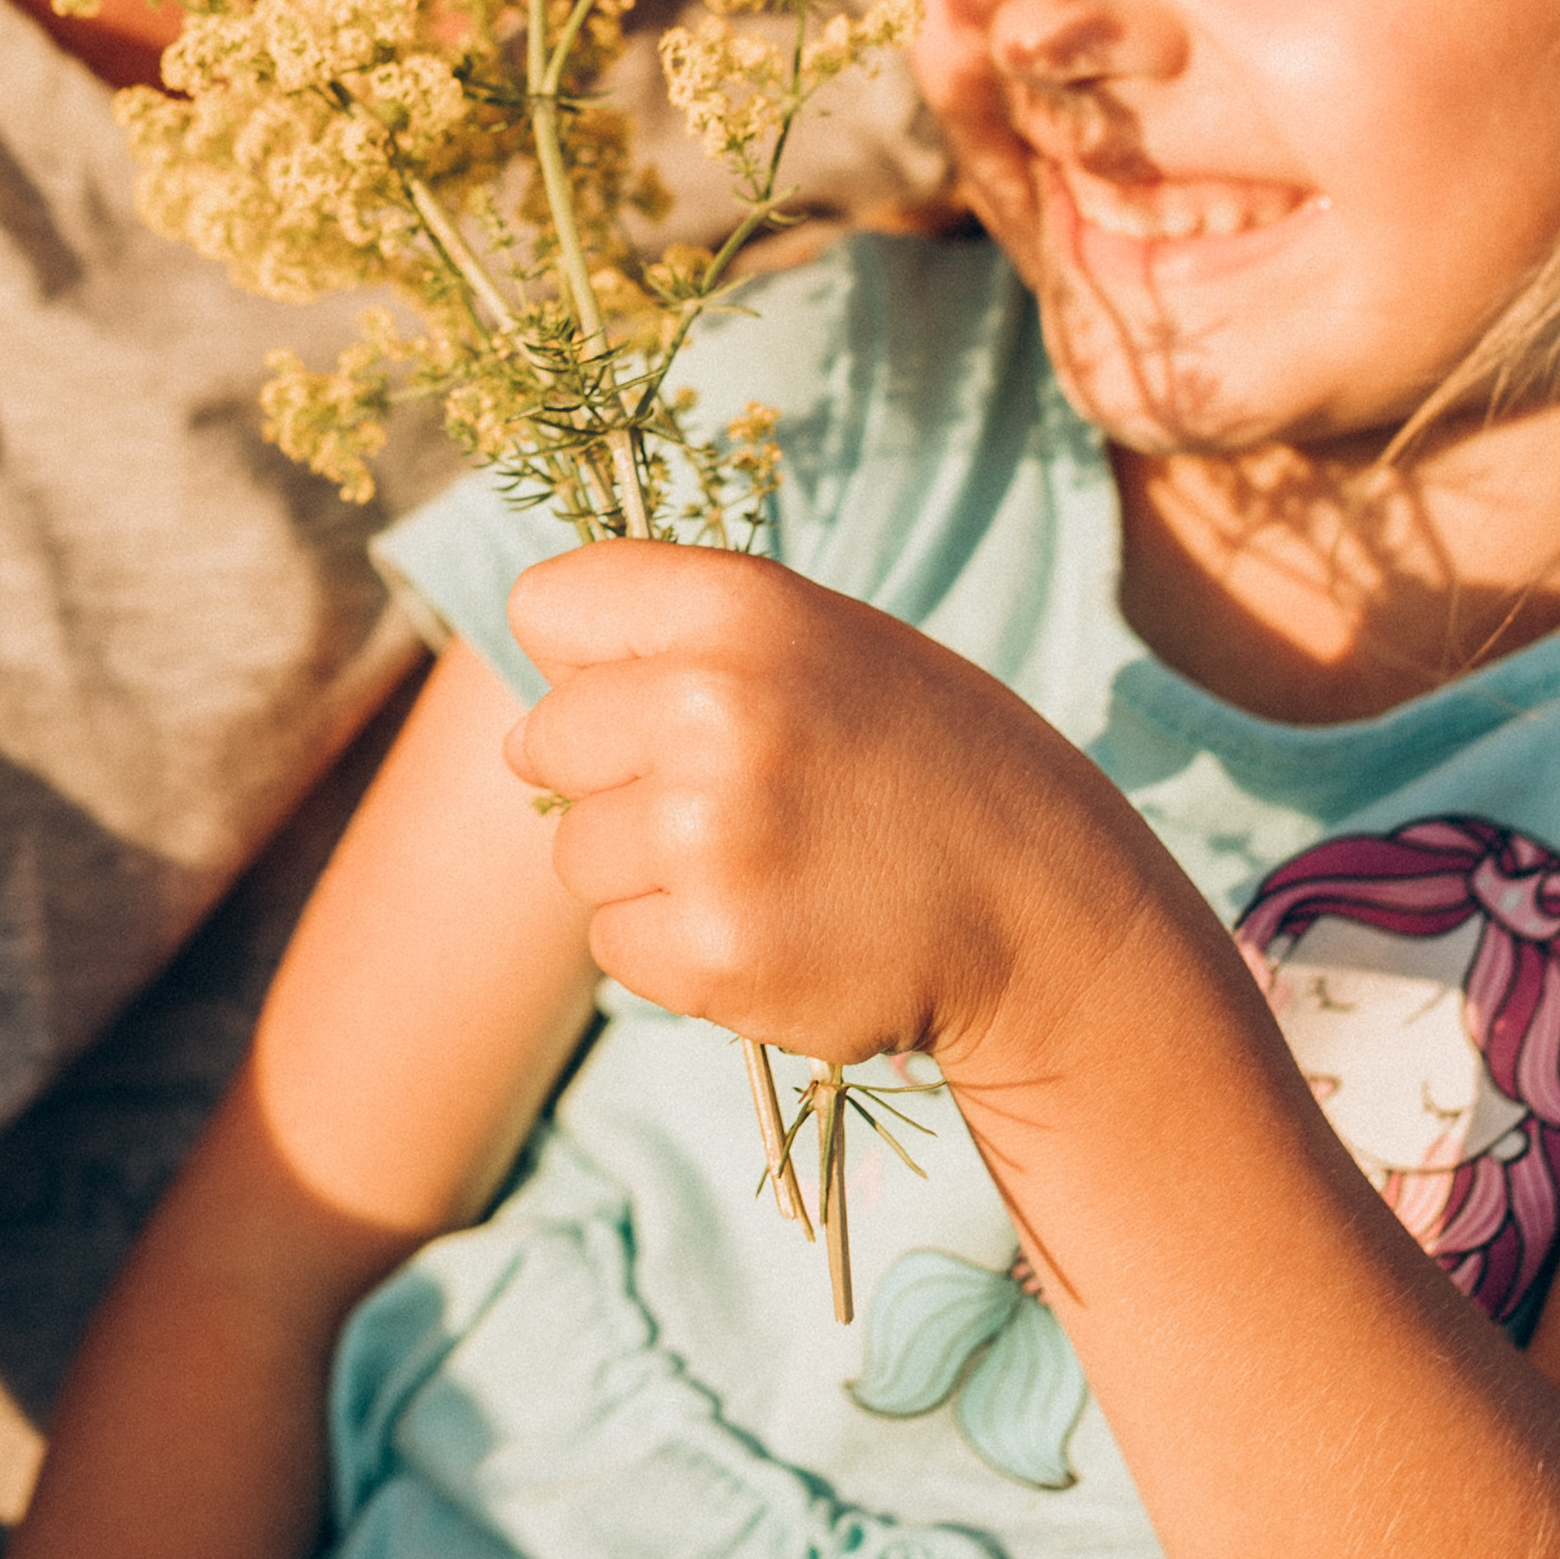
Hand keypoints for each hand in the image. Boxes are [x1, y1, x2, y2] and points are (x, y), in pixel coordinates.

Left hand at [501, 542, 1153, 1071]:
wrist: (1042, 906)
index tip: (653, 684)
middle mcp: (711, 708)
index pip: (548, 604)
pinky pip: (616, 944)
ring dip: (645, 870)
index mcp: (740, 606)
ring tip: (765, 862)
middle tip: (730, 793)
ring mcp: (708, 839)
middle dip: (611, 773)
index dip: (590, 654)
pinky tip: (770, 924)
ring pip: (575, 853)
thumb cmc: (920, 756)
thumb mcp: (821, 642)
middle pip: (544, 739)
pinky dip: (673, 947)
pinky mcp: (713, 954)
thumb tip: (517, 734)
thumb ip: (678, 643)